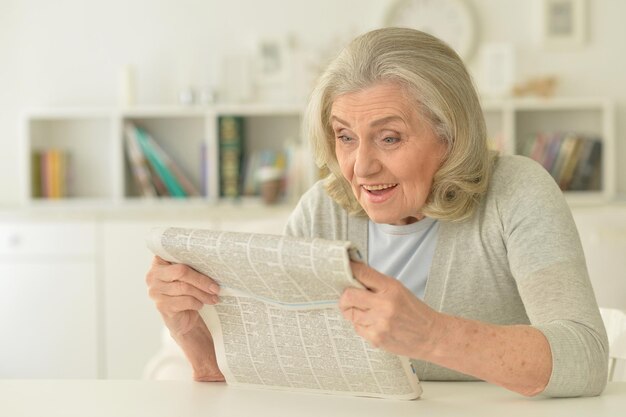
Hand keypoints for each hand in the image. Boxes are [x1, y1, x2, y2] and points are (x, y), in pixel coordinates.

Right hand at [146, 256, 224, 381]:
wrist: (183, 320)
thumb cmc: (186, 294)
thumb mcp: (188, 278)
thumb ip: (192, 267)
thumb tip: (214, 263)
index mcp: (159, 263)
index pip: (174, 254)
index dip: (190, 255)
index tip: (207, 258)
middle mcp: (153, 276)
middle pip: (181, 271)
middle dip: (202, 279)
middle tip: (216, 287)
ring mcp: (155, 292)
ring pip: (185, 287)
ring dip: (203, 293)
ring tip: (213, 297)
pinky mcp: (162, 306)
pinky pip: (185, 301)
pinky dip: (197, 303)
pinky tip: (201, 305)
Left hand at [339, 261, 442, 357]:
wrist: (431, 336)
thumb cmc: (415, 312)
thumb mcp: (399, 290)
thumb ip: (376, 283)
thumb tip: (354, 275)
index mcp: (390, 288)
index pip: (362, 273)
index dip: (348, 270)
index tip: (343, 270)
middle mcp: (384, 304)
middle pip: (348, 296)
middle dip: (344, 297)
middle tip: (348, 298)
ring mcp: (380, 322)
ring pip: (350, 313)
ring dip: (354, 313)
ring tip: (369, 314)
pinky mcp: (376, 338)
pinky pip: (357, 328)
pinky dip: (362, 326)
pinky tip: (375, 325)